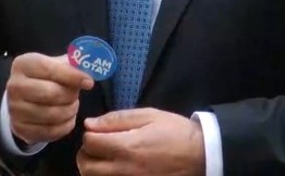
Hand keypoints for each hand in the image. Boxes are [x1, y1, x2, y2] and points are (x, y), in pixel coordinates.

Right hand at [6, 52, 93, 144]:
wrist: (24, 98)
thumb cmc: (45, 78)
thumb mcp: (56, 64)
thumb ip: (73, 64)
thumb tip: (92, 66)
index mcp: (23, 64)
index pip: (50, 69)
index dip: (72, 76)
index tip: (89, 82)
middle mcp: (14, 86)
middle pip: (51, 93)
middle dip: (70, 95)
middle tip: (76, 95)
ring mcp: (15, 109)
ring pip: (52, 114)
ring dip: (69, 111)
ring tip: (72, 106)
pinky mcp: (19, 128)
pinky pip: (50, 131)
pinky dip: (65, 126)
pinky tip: (67, 118)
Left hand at [78, 108, 205, 175]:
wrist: (199, 155)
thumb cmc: (174, 131)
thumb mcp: (148, 116)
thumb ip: (117, 119)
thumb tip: (90, 124)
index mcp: (126, 146)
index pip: (89, 142)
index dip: (90, 134)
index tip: (100, 131)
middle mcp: (123, 169)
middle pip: (85, 166)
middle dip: (86, 153)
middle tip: (98, 146)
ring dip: (93, 168)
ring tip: (105, 158)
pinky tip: (115, 168)